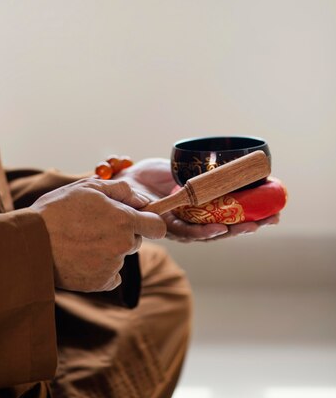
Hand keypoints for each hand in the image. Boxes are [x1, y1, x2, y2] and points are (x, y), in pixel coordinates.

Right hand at [30, 178, 165, 291]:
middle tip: (96, 227)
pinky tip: (82, 258)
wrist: (30, 242)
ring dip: (109, 250)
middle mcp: (123, 246)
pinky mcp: (100, 283)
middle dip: (123, 233)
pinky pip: (111, 276)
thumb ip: (121, 190)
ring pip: (121, 257)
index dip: (150, 221)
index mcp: (125, 221)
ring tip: (81, 241)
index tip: (139, 220)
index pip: (158, 226)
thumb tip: (141, 200)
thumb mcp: (89, 187)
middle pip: (136, 241)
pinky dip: (101, 269)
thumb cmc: (58, 210)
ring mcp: (112, 267)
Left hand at [119, 158, 278, 242]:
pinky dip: (205, 232)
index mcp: (199, 208)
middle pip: (225, 227)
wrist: (125, 179)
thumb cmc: (151, 176)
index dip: (250, 214)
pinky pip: (187, 233)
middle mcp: (192, 220)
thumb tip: (229, 165)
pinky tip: (221, 228)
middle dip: (249, 224)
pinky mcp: (165, 227)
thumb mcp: (182, 171)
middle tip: (271, 219)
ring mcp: (180, 226)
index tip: (272, 211)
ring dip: (233, 230)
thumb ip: (201, 173)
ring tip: (252, 225)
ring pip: (210, 233)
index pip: (229, 215)